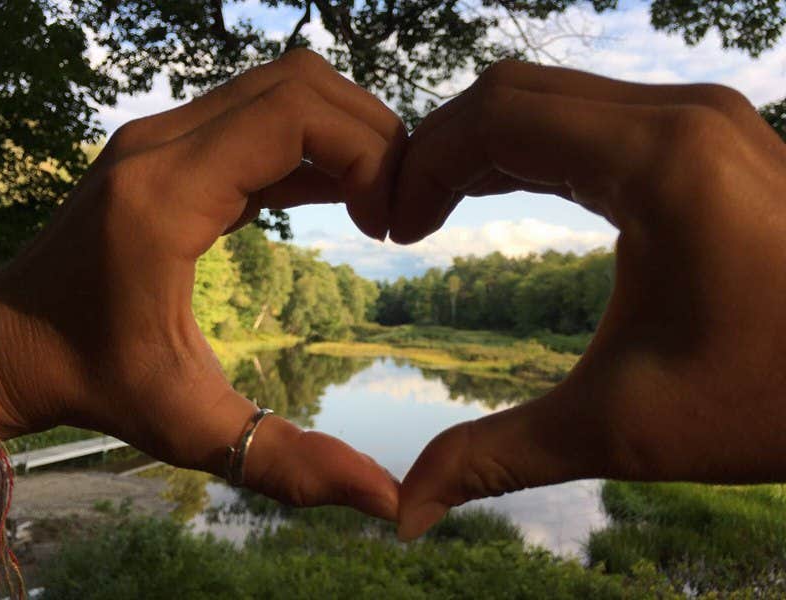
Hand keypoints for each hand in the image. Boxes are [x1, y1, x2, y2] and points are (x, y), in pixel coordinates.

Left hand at [0, 49, 405, 519]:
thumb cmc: (91, 382)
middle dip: (371, 134)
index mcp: (165, 198)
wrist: (6, 343)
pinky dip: (314, 142)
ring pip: (285, 86)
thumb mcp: (193, 428)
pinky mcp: (171, 148)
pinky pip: (262, 114)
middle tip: (396, 210)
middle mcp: (161, 145)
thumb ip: (290, 464)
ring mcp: (162, 137)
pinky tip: (340, 196)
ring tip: (376, 201)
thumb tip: (389, 503)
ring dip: (345, 131)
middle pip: (301, 84)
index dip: (368, 155)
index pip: (295, 116)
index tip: (388, 229)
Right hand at [393, 60, 785, 538]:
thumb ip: (495, 458)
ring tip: (437, 209)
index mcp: (658, 164)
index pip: (496, 118)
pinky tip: (501, 191)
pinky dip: (529, 146)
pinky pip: (588, 115)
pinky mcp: (706, 135)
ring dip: (481, 145)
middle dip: (441, 148)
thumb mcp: (620, 429)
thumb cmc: (773, 399)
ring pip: (549, 95)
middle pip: (513, 91)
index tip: (394, 232)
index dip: (423, 165)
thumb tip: (406, 514)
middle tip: (405, 219)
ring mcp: (700, 117)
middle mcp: (681, 116)